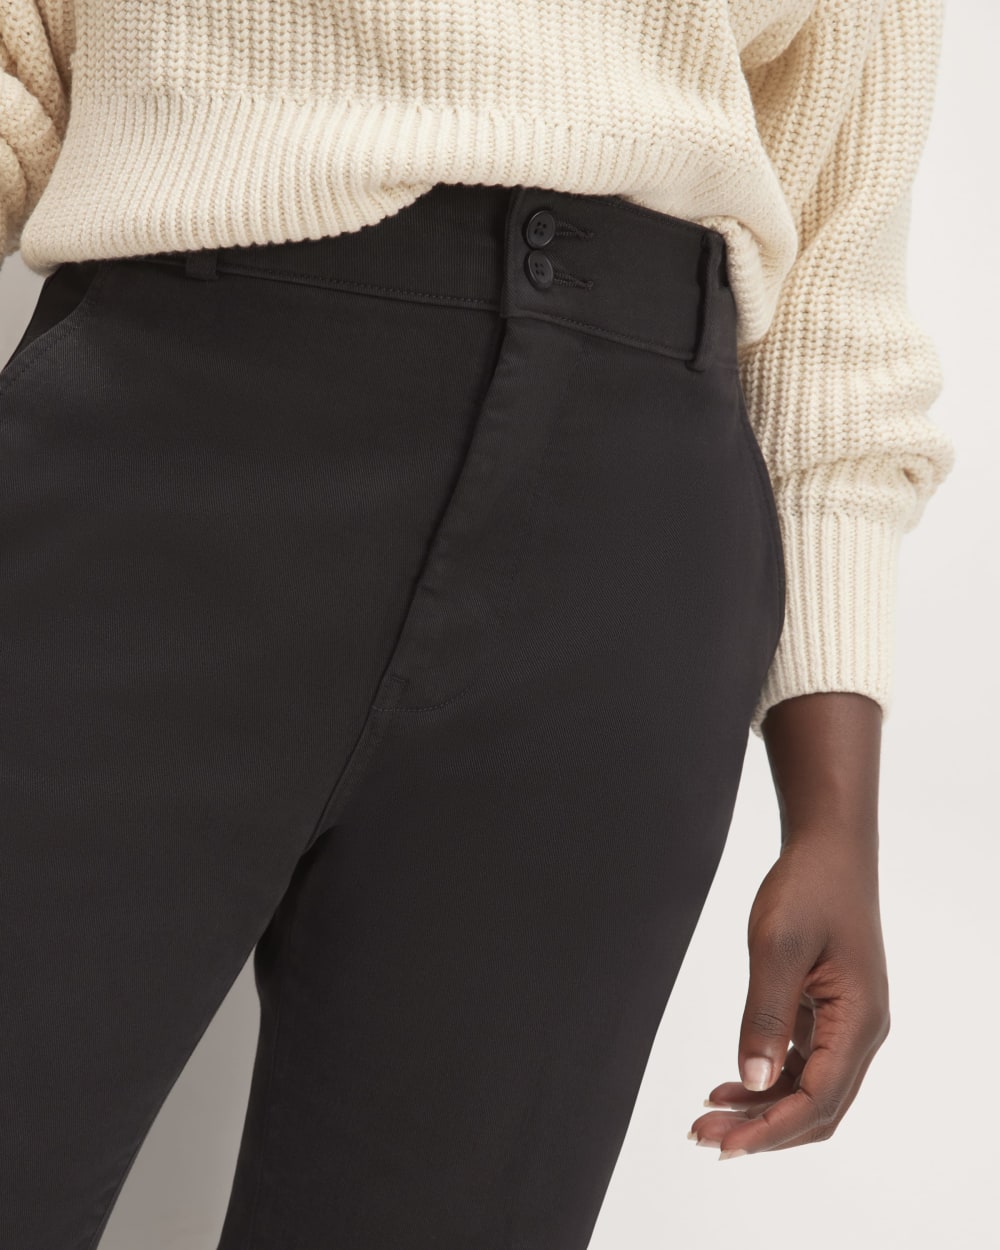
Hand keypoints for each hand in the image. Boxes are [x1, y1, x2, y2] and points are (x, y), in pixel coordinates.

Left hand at [688, 828, 890, 1157]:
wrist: (829, 847)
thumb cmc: (810, 886)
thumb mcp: (779, 947)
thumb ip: (766, 1015)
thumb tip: (755, 1077)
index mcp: (860, 1021)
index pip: (820, 1100)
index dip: (771, 1129)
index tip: (725, 1144)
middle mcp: (862, 1030)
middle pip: (817, 1107)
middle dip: (763, 1129)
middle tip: (704, 1135)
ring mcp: (847, 1022)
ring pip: (809, 1088)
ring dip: (762, 1107)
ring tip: (709, 1114)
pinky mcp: (829, 1010)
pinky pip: (803, 1062)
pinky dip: (769, 1078)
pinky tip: (730, 1082)